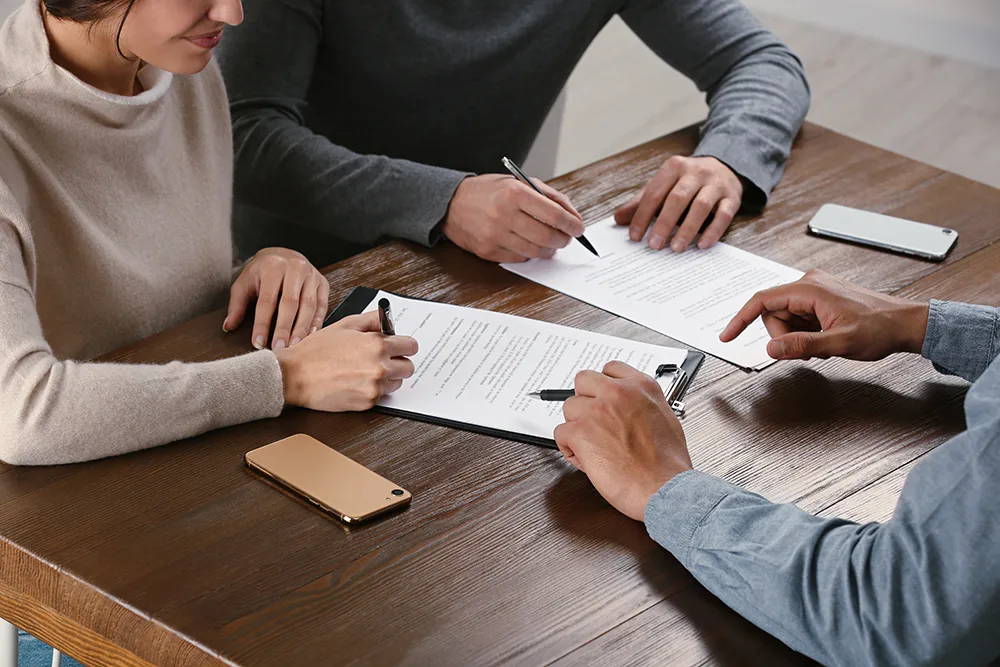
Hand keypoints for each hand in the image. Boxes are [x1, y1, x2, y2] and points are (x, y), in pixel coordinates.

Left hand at [224, 248, 329, 350]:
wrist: (282, 256)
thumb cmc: (262, 272)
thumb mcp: (244, 283)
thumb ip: (237, 305)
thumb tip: (229, 326)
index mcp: (272, 266)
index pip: (267, 300)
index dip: (262, 323)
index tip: (258, 342)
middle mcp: (295, 268)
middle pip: (290, 303)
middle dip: (284, 328)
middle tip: (279, 347)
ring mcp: (311, 275)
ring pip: (309, 305)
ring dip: (301, 328)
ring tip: (294, 345)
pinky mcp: (322, 283)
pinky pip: (322, 305)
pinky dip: (316, 321)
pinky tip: (309, 335)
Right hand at [274, 311, 418, 411]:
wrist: (295, 376)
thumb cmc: (315, 351)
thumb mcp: (344, 325)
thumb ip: (371, 320)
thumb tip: (386, 320)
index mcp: (376, 345)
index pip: (411, 346)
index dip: (404, 345)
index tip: (400, 346)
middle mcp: (379, 367)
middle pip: (409, 368)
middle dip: (399, 362)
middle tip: (384, 359)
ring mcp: (374, 387)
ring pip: (396, 383)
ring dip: (387, 377)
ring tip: (365, 371)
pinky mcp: (366, 403)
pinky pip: (380, 396)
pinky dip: (373, 390)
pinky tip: (356, 381)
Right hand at [442, 174, 585, 262]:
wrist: (451, 204)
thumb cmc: (489, 192)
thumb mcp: (518, 183)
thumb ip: (549, 197)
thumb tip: (573, 216)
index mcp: (514, 193)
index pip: (554, 215)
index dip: (572, 224)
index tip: (578, 228)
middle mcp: (503, 214)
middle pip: (547, 236)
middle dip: (563, 240)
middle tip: (566, 238)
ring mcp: (494, 235)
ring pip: (535, 251)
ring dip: (549, 249)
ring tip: (551, 243)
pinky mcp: (488, 251)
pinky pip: (520, 257)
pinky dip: (530, 253)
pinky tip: (530, 244)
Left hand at [553, 361, 692, 521]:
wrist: (665, 488)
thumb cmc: (668, 465)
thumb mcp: (667, 419)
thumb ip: (644, 406)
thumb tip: (631, 409)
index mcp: (641, 387)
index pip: (610, 369)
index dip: (602, 385)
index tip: (602, 396)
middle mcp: (618, 393)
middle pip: (583, 381)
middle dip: (585, 400)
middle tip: (592, 420)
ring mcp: (597, 411)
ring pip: (569, 407)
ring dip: (577, 426)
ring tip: (592, 445)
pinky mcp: (581, 432)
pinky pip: (560, 433)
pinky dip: (568, 448)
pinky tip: (585, 458)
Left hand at [614, 156, 742, 251]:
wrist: (725, 165)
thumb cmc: (687, 181)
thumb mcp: (663, 185)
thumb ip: (641, 202)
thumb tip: (618, 219)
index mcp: (674, 167)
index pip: (654, 193)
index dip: (643, 215)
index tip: (635, 236)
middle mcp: (695, 172)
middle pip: (677, 199)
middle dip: (664, 223)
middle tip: (654, 245)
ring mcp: (716, 183)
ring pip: (700, 206)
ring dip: (687, 229)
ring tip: (676, 248)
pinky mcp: (732, 196)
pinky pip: (723, 215)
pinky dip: (712, 231)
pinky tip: (701, 244)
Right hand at [719, 269, 929, 360]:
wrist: (905, 324)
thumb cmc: (880, 329)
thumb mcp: (839, 343)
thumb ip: (802, 346)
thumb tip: (771, 348)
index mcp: (810, 289)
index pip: (762, 301)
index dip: (740, 319)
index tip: (727, 336)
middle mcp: (810, 284)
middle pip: (773, 313)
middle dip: (783, 336)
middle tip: (807, 350)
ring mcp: (815, 291)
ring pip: (785, 318)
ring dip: (797, 337)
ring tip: (822, 345)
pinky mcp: (821, 299)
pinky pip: (798, 318)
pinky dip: (805, 333)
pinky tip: (825, 339)